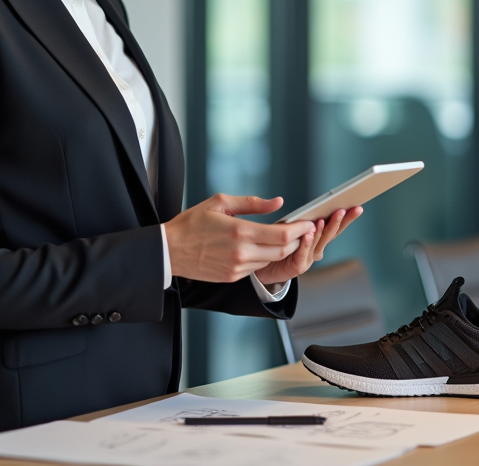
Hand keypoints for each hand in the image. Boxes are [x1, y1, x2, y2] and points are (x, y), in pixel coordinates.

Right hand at [165, 194, 315, 282]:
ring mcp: (238, 268)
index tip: (309, 222)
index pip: (283, 234)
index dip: (300, 229)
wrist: (170, 250)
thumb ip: (253, 203)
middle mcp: (242, 253)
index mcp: (240, 231)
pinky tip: (261, 247)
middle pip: (283, 250)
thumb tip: (278, 202)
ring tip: (283, 236)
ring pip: (271, 260)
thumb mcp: (221, 202)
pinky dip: (264, 257)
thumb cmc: (193, 223)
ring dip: (281, 249)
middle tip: (302, 229)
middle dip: (296, 240)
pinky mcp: (233, 277)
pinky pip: (257, 267)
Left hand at [252, 206, 362, 285]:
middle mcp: (315, 250)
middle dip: (340, 221)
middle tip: (345, 209)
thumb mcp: (290, 228)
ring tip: (328, 217)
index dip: (346, 218)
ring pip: (319, 242)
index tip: (357, 206)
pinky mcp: (297, 267)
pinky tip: (309, 233)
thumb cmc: (276, 245)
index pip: (335, 227)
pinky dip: (307, 243)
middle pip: (331, 234)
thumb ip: (301, 221)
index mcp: (316, 239)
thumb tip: (312, 210)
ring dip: (324, 229)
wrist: (262, 267)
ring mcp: (308, 259)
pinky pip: (303, 253)